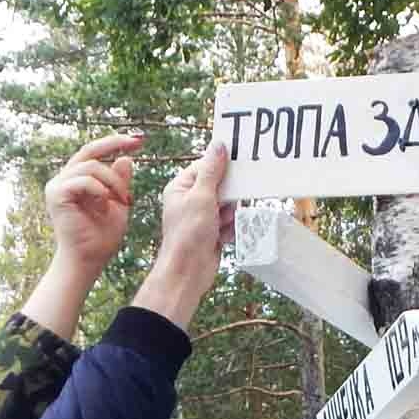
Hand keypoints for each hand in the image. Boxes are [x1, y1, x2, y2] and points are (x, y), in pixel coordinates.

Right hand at [43, 134, 139, 276]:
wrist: (88, 260)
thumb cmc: (101, 237)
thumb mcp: (119, 204)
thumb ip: (120, 182)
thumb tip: (126, 158)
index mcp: (76, 180)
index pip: (93, 152)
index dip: (114, 141)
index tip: (139, 139)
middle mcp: (63, 179)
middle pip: (90, 151)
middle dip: (114, 144)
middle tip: (138, 143)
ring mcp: (56, 186)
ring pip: (92, 167)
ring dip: (113, 182)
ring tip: (122, 201)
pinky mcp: (56, 194)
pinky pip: (84, 181)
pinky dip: (100, 192)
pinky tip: (105, 208)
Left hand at [133, 142, 234, 332]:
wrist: (188, 272)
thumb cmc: (188, 234)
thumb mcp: (201, 196)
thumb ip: (212, 171)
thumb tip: (219, 146)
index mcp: (180, 187)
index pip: (205, 166)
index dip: (221, 167)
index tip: (238, 165)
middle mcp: (189, 200)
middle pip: (220, 185)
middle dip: (227, 196)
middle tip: (227, 203)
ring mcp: (201, 217)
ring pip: (228, 204)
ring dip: (229, 214)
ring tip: (220, 225)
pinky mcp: (211, 231)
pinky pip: (229, 221)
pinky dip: (229, 228)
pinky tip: (222, 237)